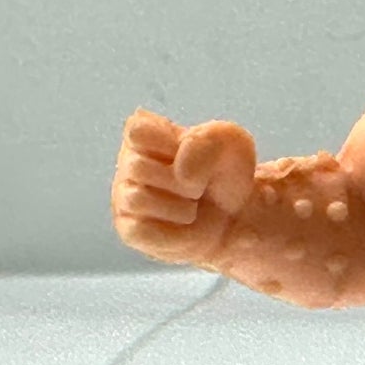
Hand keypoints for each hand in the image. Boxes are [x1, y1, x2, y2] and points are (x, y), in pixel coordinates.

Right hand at [112, 109, 256, 264]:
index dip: (170, 145)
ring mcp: (125, 198)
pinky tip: (185, 226)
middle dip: (182, 181)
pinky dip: (174, 232)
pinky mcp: (130, 230)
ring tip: (193, 206)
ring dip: (180, 207)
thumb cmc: (226, 173)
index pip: (137, 131)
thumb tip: (182, 174)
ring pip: (137, 199)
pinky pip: (142, 231)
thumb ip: (206, 141)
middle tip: (198, 186)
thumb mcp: (230, 141)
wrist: (239, 217)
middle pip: (137, 167)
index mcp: (144, 133)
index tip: (192, 153)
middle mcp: (128, 164)